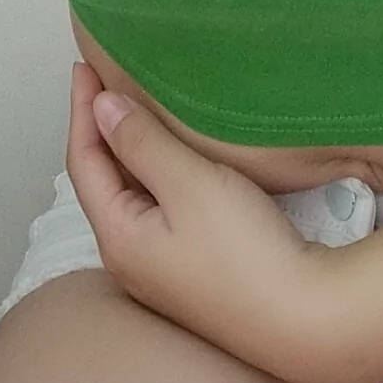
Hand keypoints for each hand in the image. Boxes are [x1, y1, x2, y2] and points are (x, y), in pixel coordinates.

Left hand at [66, 59, 345, 382]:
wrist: (300, 316)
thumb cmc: (244, 252)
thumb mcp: (188, 182)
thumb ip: (142, 141)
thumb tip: (102, 106)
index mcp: (118, 236)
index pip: (84, 160)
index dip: (83, 109)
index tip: (86, 66)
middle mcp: (129, 257)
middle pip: (102, 179)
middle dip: (101, 128)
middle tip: (107, 81)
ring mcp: (160, 267)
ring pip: (131, 194)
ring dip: (129, 150)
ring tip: (139, 109)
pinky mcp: (190, 268)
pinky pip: (158, 207)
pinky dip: (155, 171)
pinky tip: (176, 157)